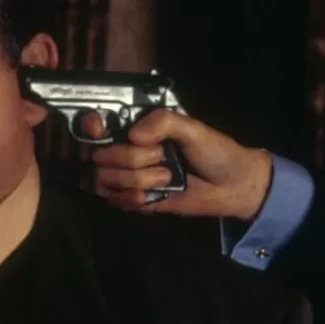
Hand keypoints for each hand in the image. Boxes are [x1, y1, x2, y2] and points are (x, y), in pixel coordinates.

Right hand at [85, 110, 272, 219]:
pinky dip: (132, 199)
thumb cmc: (215, 151)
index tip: (98, 129)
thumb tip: (133, 136)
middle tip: (161, 158)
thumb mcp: (193, 128)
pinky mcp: (136, 200)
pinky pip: (116, 201)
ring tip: (166, 179)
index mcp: (140, 128)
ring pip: (105, 180)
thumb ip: (164, 122)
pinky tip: (152, 196)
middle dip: (130, 159)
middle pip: (100, 156)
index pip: (98, 124)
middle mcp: (129, 150)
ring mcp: (131, 176)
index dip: (92, 127)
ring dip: (136, 180)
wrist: (232, 187)